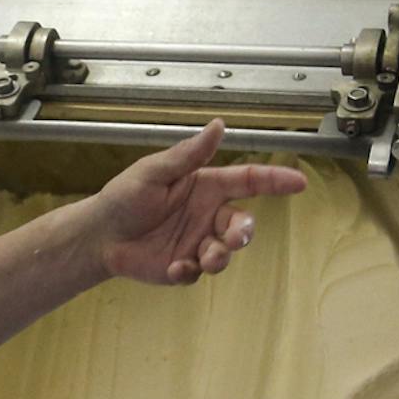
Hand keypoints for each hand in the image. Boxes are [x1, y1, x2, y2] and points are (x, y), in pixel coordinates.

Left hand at [85, 120, 307, 284]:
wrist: (99, 235)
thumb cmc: (124, 197)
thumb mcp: (155, 171)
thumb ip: (189, 154)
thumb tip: (218, 125)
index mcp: (205, 187)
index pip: (248, 181)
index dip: (275, 180)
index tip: (298, 182)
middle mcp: (207, 214)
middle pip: (241, 224)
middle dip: (243, 234)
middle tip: (233, 239)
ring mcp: (197, 242)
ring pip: (225, 253)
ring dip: (219, 257)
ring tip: (203, 259)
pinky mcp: (184, 266)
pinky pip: (198, 272)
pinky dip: (189, 271)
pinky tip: (172, 268)